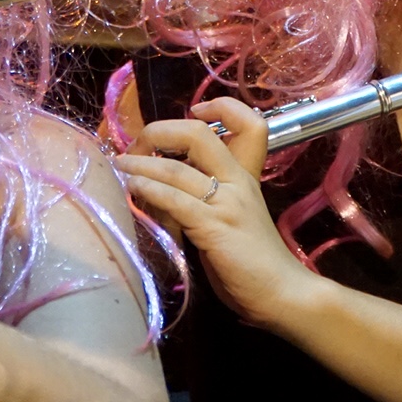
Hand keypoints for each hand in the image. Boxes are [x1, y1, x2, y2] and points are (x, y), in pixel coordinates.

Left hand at [113, 99, 323, 331]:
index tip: (195, 111)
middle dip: (159, 132)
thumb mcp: (229, 222)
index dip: (222, 107)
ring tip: (119, 166)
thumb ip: (199, 203)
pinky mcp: (215, 227)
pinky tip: (134, 190)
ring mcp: (227, 203)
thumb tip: (156, 194)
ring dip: (140, 165)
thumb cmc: (253, 264)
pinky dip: (149, 190)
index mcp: (246, 177)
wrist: (282, 294)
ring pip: (176, 169)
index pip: (249, 124)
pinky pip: (175, 200)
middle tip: (135, 146)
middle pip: (198, 135)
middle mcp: (238, 182)